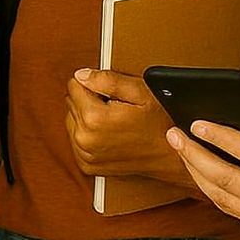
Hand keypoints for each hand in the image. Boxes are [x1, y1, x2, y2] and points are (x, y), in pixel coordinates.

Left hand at [65, 69, 191, 184]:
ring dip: (87, 117)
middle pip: (71, 102)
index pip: (74, 84)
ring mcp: (85, 154)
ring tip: (114, 121)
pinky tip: (108, 134)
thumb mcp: (139, 92)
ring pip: (71, 120)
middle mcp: (84, 138)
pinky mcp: (87, 164)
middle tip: (116, 107)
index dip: (94, 84)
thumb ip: (107, 79)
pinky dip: (88, 134)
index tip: (112, 94)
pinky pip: (75, 139)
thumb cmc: (159, 124)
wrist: (169, 156)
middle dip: (90, 100)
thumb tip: (82, 75)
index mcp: (94, 118)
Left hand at [167, 110, 239, 239]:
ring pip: (223, 197)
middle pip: (228, 178)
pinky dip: (212, 191)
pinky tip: (200, 172)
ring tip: (181, 150)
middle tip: (174, 135)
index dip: (222, 138)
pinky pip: (232, 210)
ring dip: (197, 173)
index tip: (198, 123)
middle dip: (195, 155)